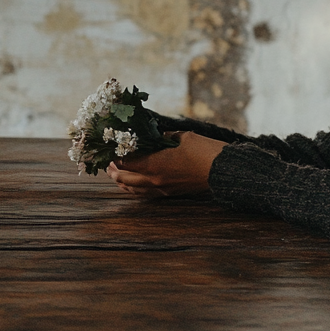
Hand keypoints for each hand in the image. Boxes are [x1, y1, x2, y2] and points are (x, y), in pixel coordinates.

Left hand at [106, 131, 225, 196]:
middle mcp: (154, 179)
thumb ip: (163, 137)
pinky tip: (133, 186)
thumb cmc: (203, 150)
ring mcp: (162, 189)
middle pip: (125, 178)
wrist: (221, 171)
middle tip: (108, 162)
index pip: (126, 161)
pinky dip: (135, 189)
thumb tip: (152, 136)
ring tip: (114, 175)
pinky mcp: (170, 193)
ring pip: (134, 189)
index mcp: (154, 164)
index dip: (116, 154)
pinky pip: (145, 194)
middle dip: (114, 170)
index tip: (110, 147)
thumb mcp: (181, 136)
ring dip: (122, 182)